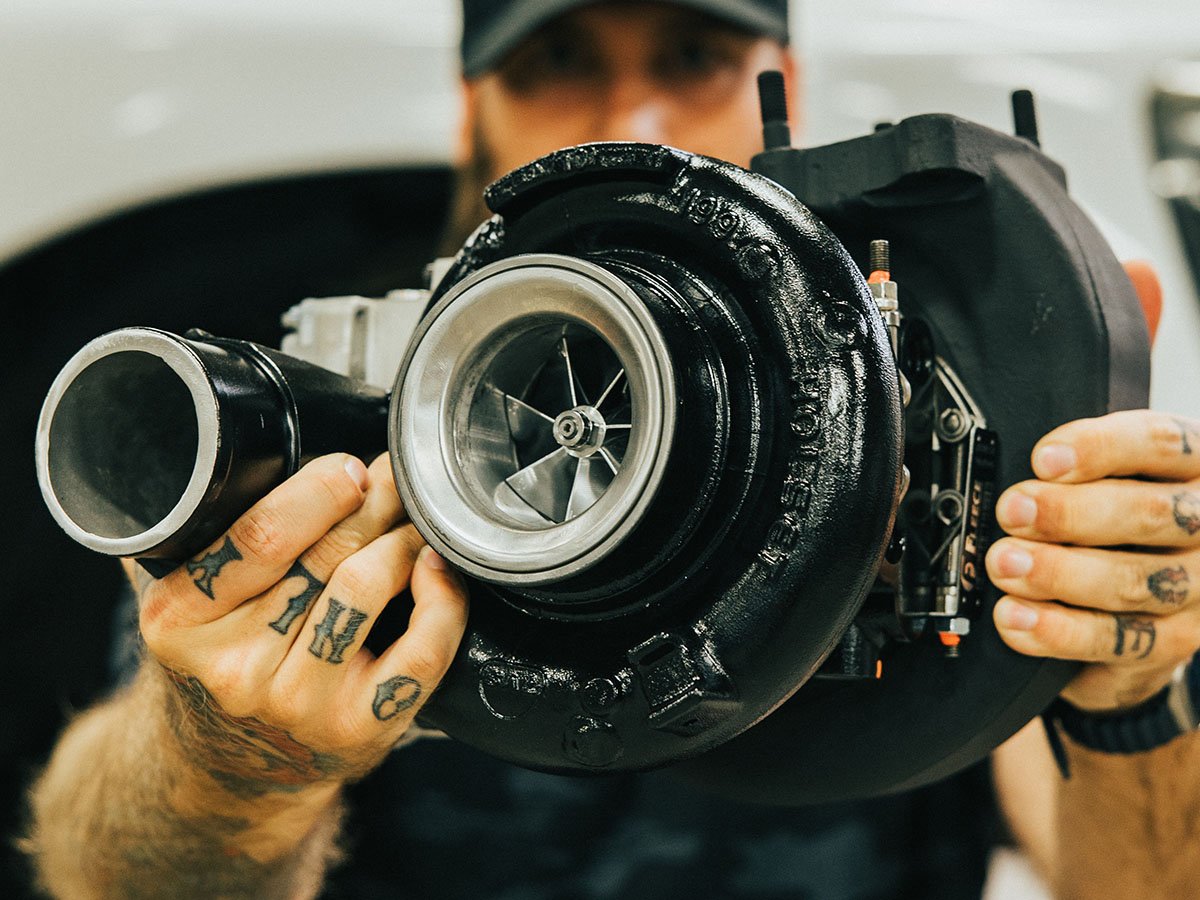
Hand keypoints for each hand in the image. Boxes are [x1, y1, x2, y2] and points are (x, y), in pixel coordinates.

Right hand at [133, 452, 468, 796]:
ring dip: (405, 539)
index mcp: (180, 619)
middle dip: (375, 500)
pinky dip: (443, 600)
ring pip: (369, 588)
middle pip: (327, 554)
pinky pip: (421, 651)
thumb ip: (208, 531)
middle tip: (396, 477)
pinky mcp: (358, 728)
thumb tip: (264, 445)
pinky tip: (439, 570)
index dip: (320, 489)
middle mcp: (237, 667)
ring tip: (413, 519)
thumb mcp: (187, 597)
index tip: (350, 467)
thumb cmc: (222, 656)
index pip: (262, 535)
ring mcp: (300, 703)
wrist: (233, 763)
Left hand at [986, 410, 1199, 710]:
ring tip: (1005, 565)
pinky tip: (1017, 619)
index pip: (1160, 443)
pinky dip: (1059, 631)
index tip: (1043, 460)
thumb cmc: (1114, 521)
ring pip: (1134, 581)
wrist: (1143, 597)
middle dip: (1069, 513)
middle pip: (1148, 514)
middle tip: (1012, 513)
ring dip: (1058, 573)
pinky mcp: (1175, 639)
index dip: (1099, 448)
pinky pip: (1119, 639)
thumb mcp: (1106, 479)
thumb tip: (1017, 483)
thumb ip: (1074, 473)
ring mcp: (1198, 587)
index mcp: (1192, 467)